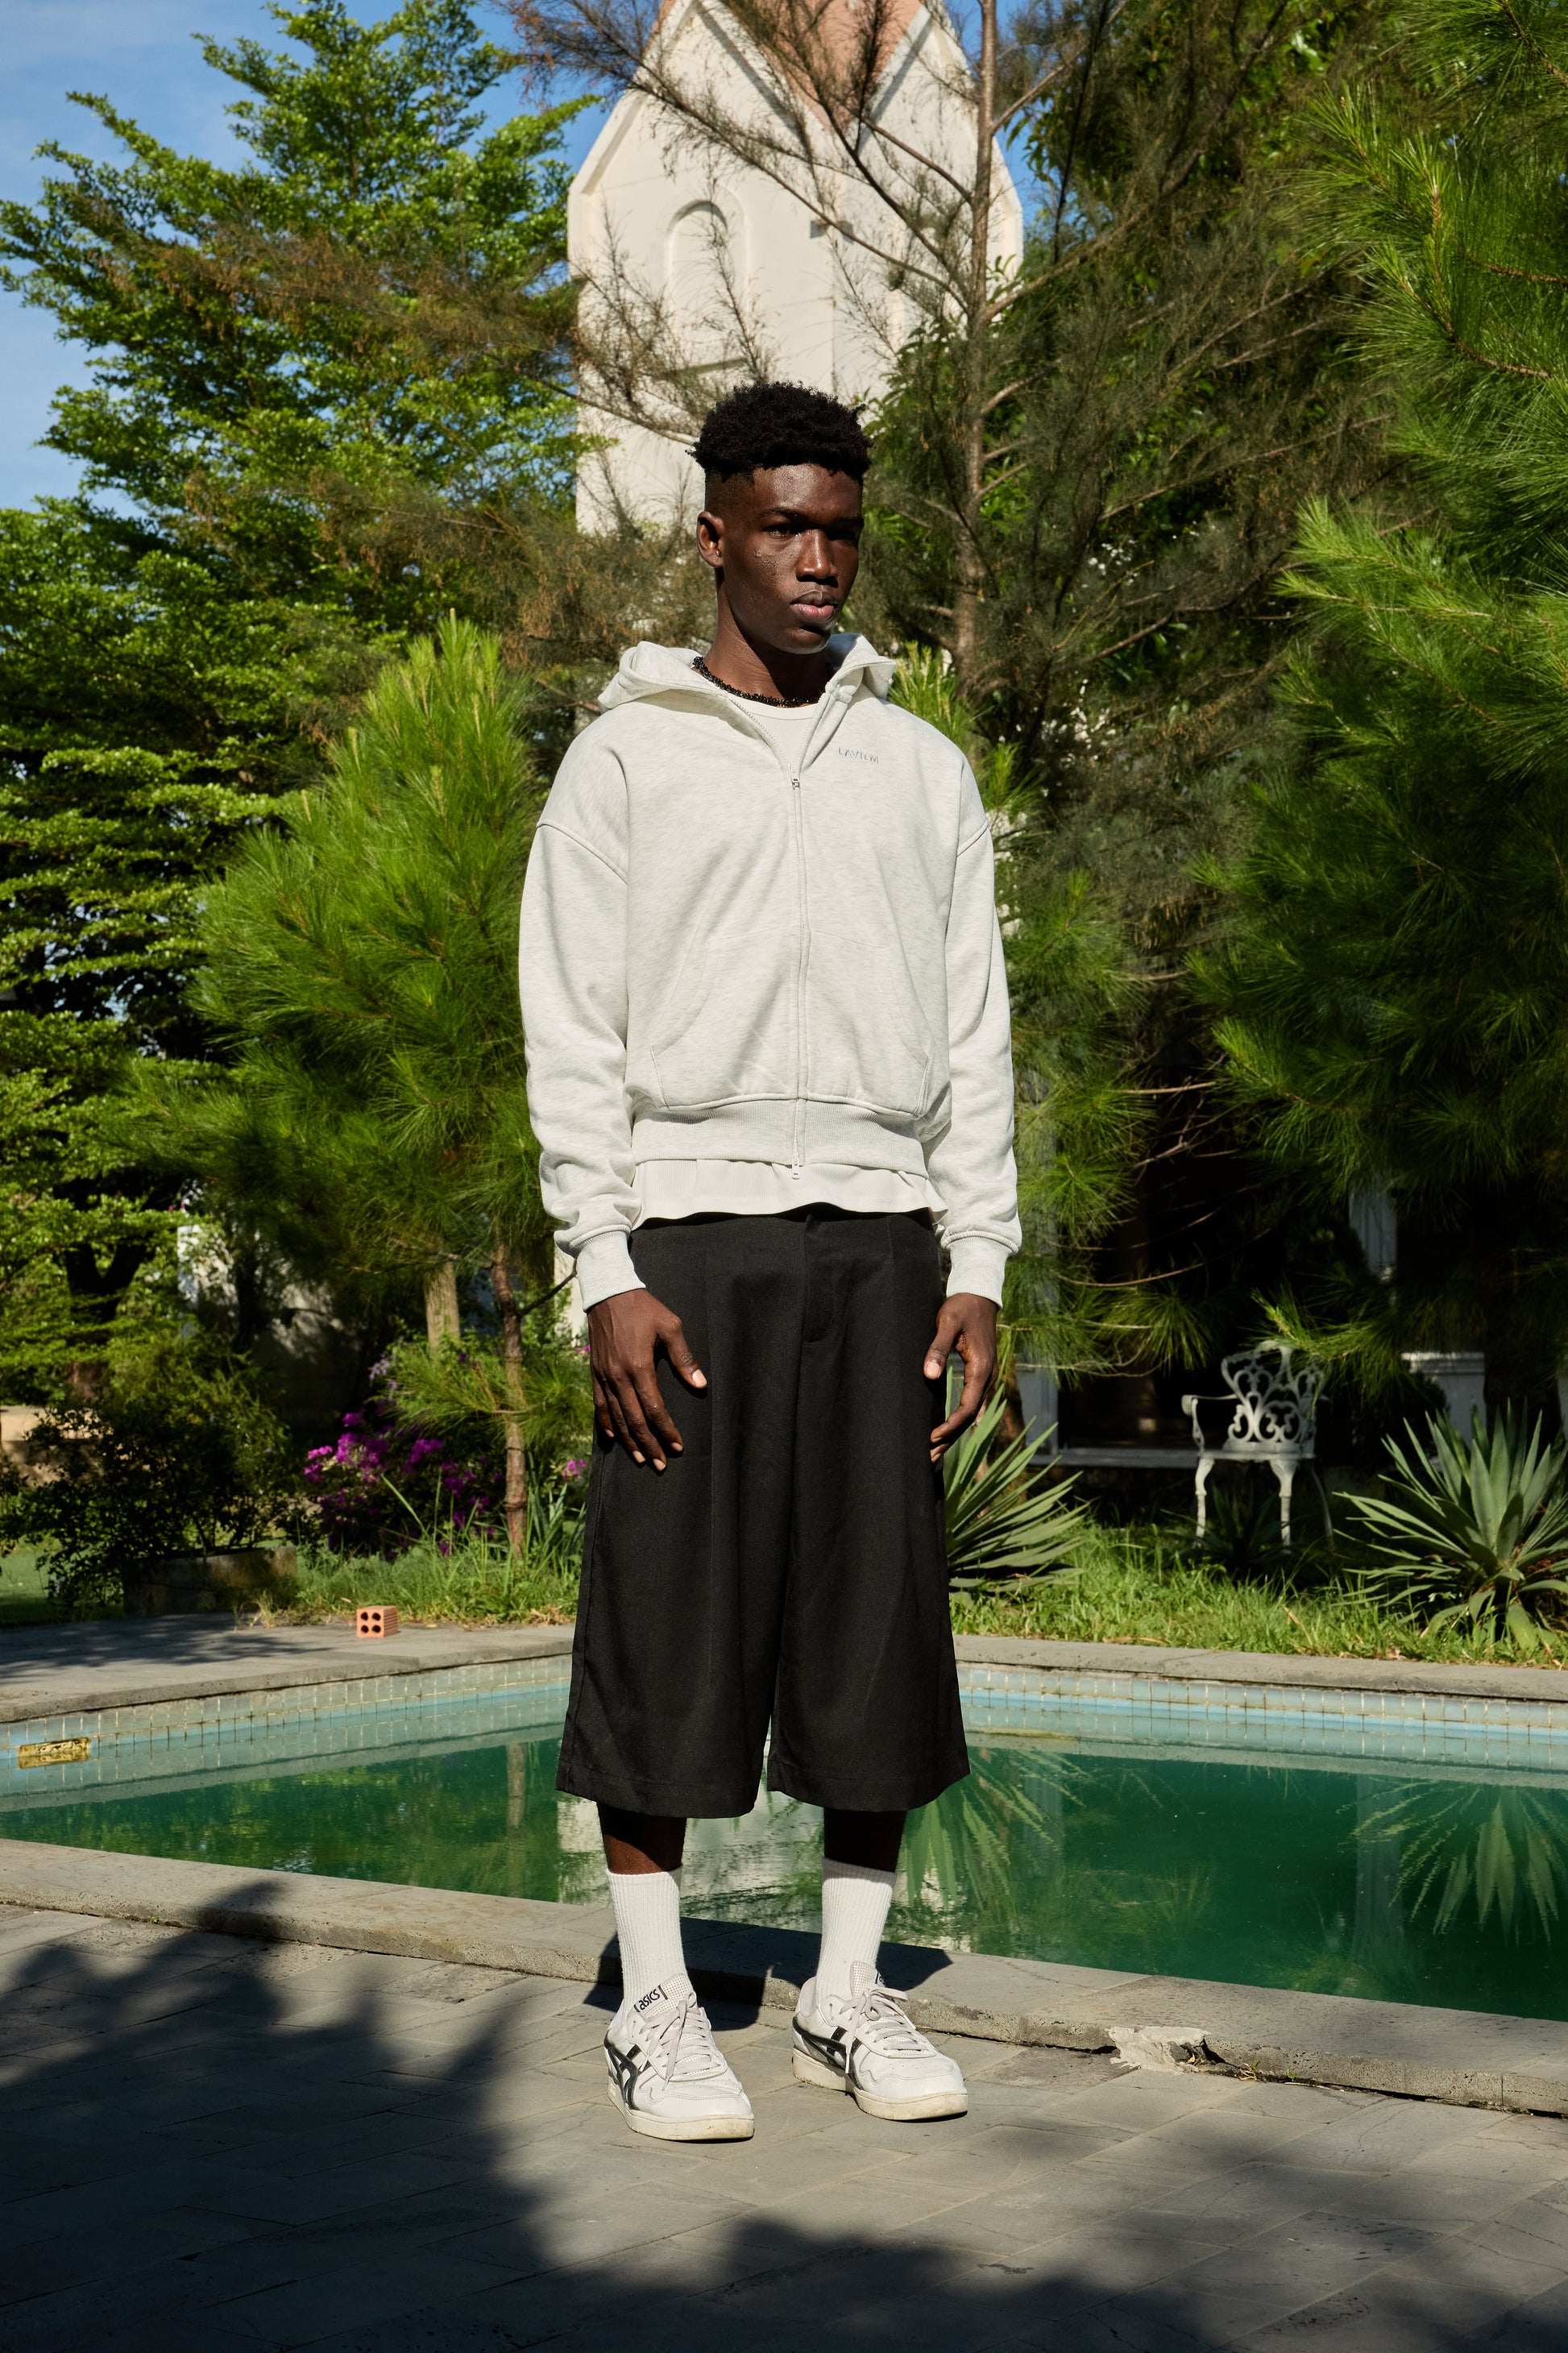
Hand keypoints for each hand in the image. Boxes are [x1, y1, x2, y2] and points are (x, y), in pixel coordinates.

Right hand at [588, 1288, 705, 1469]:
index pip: (654, 1409)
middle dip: (649, 1444)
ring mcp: (604, 1376)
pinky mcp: (595, 1373)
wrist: (608, 1293)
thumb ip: (684, 1357)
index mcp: (639, 1366)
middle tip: (661, 1464)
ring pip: (616, 1417)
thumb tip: (700, 1384)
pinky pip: (599, 1404)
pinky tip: (613, 1438)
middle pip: (634, 1420)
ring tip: (641, 1458)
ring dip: (629, 1440)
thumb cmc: (644, 1309)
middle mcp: (619, 1376)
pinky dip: (606, 1424)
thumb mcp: (670, 1326)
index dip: (666, 1430)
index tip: (678, 1446)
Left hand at [924, 1293, 997, 1460]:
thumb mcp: (946, 1324)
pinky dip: (959, 1419)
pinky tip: (947, 1429)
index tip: (931, 1438)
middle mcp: (988, 1376)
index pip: (967, 1407)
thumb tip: (929, 1375)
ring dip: (954, 1432)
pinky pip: (972, 1402)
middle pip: (971, 1416)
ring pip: (972, 1412)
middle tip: (929, 1457)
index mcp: (981, 1368)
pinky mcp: (981, 1373)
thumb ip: (937, 1348)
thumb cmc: (961, 1308)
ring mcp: (987, 1376)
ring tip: (934, 1450)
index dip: (950, 1426)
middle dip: (950, 1438)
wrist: (979, 1295)